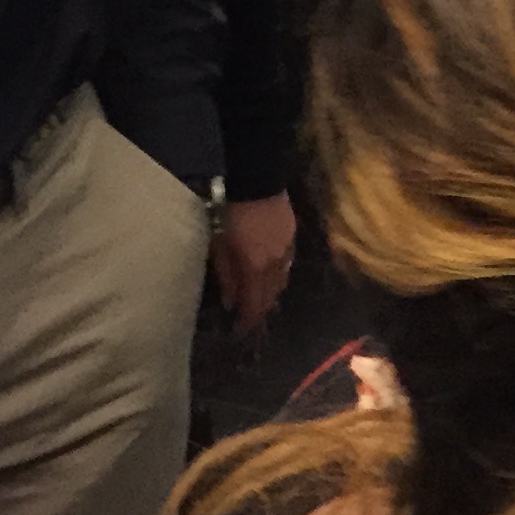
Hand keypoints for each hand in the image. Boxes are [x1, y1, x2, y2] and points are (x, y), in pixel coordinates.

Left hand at [211, 192, 295, 331]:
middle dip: (260, 310)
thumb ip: (227, 275)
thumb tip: (230, 302)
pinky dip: (277, 276)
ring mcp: (287, 251)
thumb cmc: (232, 214)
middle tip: (249, 320)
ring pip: (281, 282)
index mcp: (256, 268)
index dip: (248, 321)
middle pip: (271, 296)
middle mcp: (276, 264)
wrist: (258, 182)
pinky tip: (270, 275)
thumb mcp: (221, 246)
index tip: (240, 332)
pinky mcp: (292, 237)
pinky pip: (286, 265)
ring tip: (259, 300)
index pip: (254, 304)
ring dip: (270, 294)